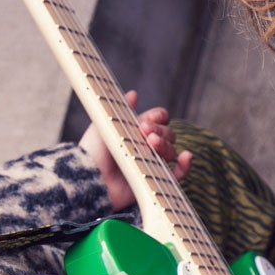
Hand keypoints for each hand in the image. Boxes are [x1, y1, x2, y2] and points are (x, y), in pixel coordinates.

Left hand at [81, 90, 192, 211]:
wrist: (89, 177)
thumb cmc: (91, 152)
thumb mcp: (102, 125)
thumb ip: (119, 108)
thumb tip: (134, 93)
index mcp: (135, 130)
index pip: (158, 119)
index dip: (158, 117)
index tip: (148, 119)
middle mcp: (145, 146)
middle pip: (168, 133)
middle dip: (160, 130)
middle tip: (144, 132)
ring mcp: (151, 163)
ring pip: (172, 150)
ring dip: (165, 144)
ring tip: (151, 144)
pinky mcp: (155, 180)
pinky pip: (178, 173)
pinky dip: (185, 165)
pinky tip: (186, 156)